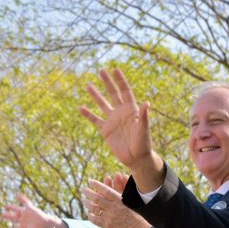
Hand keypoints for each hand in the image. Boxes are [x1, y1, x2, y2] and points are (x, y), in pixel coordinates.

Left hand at [2, 193, 66, 227]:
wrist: (45, 227)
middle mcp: (24, 221)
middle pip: (14, 218)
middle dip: (8, 217)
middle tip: (2, 216)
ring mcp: (27, 215)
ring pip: (18, 210)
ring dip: (12, 208)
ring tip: (6, 206)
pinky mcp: (30, 209)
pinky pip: (26, 202)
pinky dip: (22, 198)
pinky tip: (17, 194)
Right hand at [80, 68, 164, 191]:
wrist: (136, 158)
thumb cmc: (143, 143)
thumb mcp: (143, 129)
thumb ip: (144, 116)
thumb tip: (147, 102)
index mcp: (131, 110)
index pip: (125, 91)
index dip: (120, 81)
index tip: (115, 69)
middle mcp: (121, 112)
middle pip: (113, 94)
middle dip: (107, 82)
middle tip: (101, 70)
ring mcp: (113, 121)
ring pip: (102, 104)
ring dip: (96, 95)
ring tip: (88, 85)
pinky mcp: (106, 130)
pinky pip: (95, 120)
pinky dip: (88, 114)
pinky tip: (81, 108)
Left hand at [83, 178, 150, 227]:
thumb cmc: (137, 219)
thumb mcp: (129, 206)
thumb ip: (120, 200)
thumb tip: (111, 193)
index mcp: (120, 201)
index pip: (106, 190)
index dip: (98, 185)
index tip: (91, 181)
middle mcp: (114, 208)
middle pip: (97, 198)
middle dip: (88, 192)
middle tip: (83, 189)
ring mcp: (110, 217)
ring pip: (94, 209)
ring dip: (87, 204)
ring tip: (84, 200)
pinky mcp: (108, 226)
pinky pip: (95, 220)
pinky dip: (91, 216)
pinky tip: (89, 213)